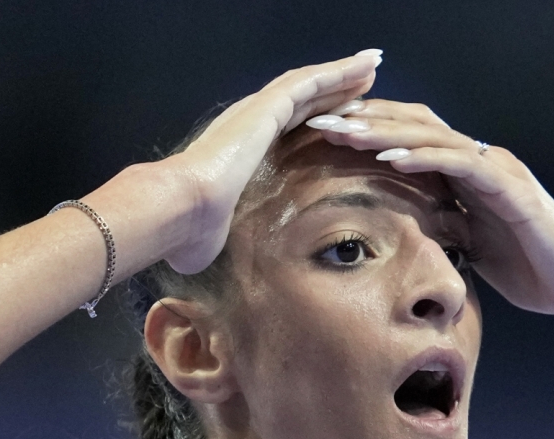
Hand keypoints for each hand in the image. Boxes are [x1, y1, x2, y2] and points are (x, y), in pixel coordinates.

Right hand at [160, 51, 382, 273]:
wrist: (181, 210)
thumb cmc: (193, 229)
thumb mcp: (218, 231)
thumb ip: (222, 232)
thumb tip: (205, 259)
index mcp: (240, 147)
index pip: (287, 123)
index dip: (315, 113)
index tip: (341, 112)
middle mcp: (249, 121)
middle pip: (302, 98)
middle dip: (334, 88)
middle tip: (365, 79)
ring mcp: (257, 111)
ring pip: (309, 84)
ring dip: (343, 74)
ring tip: (372, 65)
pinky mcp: (266, 107)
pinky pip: (309, 83)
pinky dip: (338, 73)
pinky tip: (363, 67)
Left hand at [307, 99, 553, 322]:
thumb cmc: (534, 271)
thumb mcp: (473, 249)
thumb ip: (447, 229)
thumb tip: (410, 229)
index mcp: (470, 173)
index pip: (412, 139)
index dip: (371, 132)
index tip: (326, 135)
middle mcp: (482, 161)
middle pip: (416, 127)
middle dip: (366, 122)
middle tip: (319, 120)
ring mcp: (498, 170)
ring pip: (433, 137)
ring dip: (385, 132)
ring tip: (344, 131)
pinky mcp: (511, 188)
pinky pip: (461, 165)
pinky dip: (425, 157)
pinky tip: (390, 157)